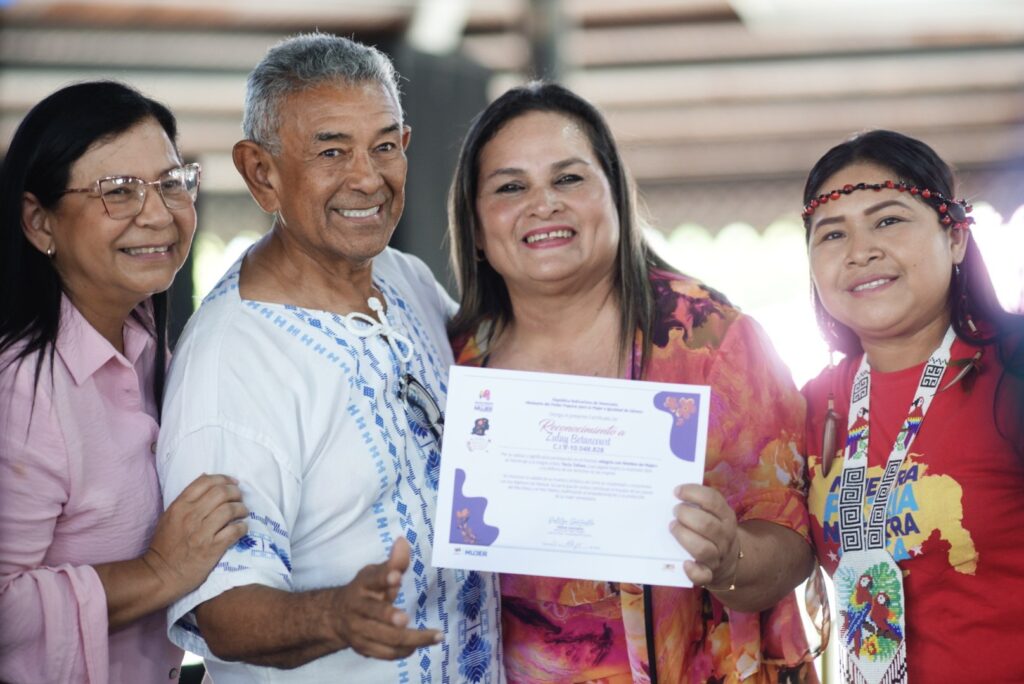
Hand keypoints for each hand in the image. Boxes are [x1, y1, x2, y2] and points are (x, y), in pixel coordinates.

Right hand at [144, 473, 247, 599]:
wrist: (161, 574)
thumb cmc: (165, 545)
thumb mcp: (170, 516)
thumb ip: (187, 499)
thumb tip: (207, 476)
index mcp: (180, 506)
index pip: (205, 481)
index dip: (223, 479)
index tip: (233, 483)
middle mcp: (191, 516)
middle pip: (221, 493)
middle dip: (236, 492)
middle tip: (240, 498)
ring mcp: (201, 532)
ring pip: (230, 510)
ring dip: (241, 509)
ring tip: (243, 512)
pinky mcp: (212, 548)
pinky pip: (234, 531)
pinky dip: (242, 527)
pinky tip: (242, 528)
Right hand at [328, 537, 441, 659]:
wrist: (335, 616)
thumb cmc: (365, 591)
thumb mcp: (376, 573)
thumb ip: (394, 562)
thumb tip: (403, 542)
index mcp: (362, 585)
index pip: (373, 579)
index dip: (384, 577)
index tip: (396, 577)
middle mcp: (357, 607)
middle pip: (374, 613)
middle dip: (389, 616)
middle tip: (405, 619)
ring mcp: (358, 630)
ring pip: (384, 637)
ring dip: (410, 639)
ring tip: (435, 636)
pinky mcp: (363, 648)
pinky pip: (385, 653)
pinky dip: (403, 651)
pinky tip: (419, 646)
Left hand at [670, 484, 739, 589]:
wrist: (728, 559)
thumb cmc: (712, 529)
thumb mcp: (714, 513)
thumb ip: (700, 502)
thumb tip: (675, 490)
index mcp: (726, 516)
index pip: (713, 500)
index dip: (693, 493)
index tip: (676, 491)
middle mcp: (724, 536)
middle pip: (706, 525)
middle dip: (686, 515)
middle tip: (674, 511)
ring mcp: (717, 556)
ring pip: (703, 549)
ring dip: (683, 536)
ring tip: (672, 527)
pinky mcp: (709, 574)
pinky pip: (702, 575)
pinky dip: (692, 570)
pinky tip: (684, 563)